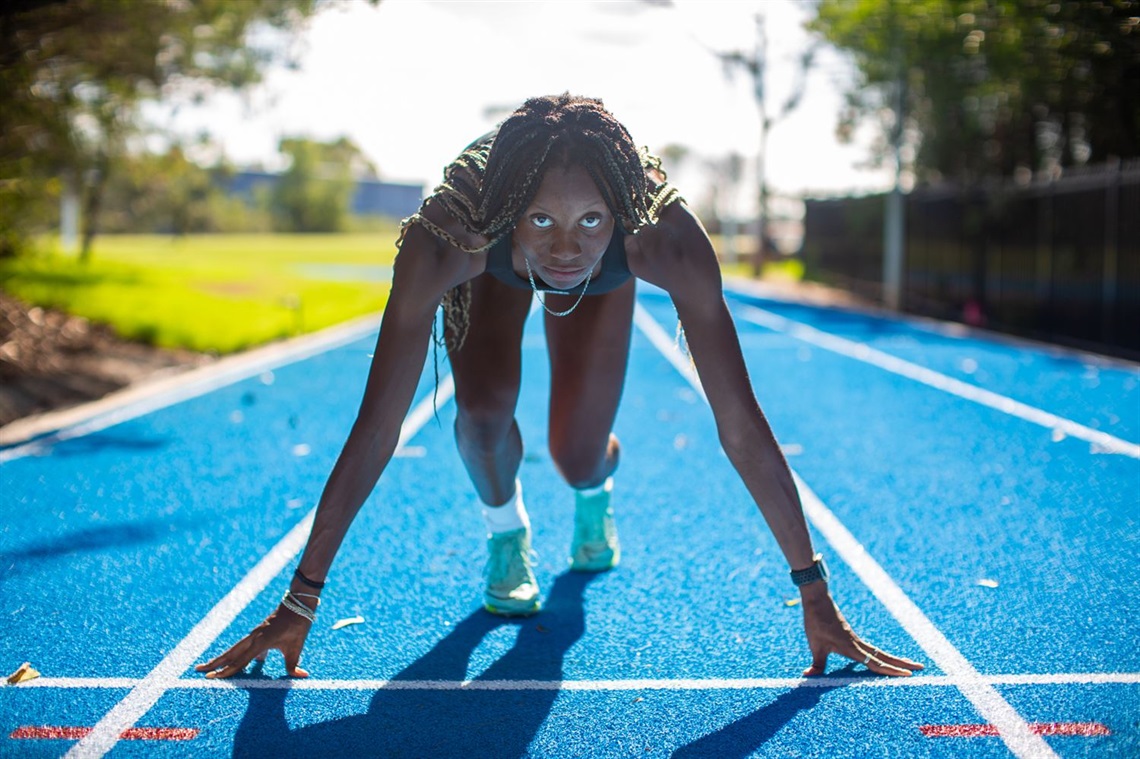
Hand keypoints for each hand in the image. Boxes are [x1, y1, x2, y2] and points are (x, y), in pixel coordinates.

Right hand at [195, 600, 313, 678]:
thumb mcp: (297, 645)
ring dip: (221, 658)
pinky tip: (234, 661)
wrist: (298, 603)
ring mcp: (254, 634)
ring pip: (234, 649)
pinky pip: (243, 646)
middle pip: (230, 653)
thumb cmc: (298, 625)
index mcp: (261, 642)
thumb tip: (302, 676)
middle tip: (198, 670)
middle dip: (214, 663)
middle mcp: (253, 638)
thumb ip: (295, 663)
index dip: (227, 671)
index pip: (241, 660)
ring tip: (207, 666)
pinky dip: (235, 654)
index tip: (214, 678)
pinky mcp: (257, 632)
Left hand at [799, 583, 922, 676]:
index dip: (891, 671)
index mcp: (852, 648)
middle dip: (902, 663)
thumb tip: (808, 676)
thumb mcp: (815, 645)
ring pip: (879, 652)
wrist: (817, 599)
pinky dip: (879, 656)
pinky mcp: (851, 636)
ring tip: (908, 665)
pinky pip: (869, 649)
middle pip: (884, 656)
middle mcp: (857, 644)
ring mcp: (855, 639)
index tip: (907, 675)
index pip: (875, 663)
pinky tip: (879, 660)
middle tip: (921, 668)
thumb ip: (817, 663)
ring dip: (894, 659)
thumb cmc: (816, 622)